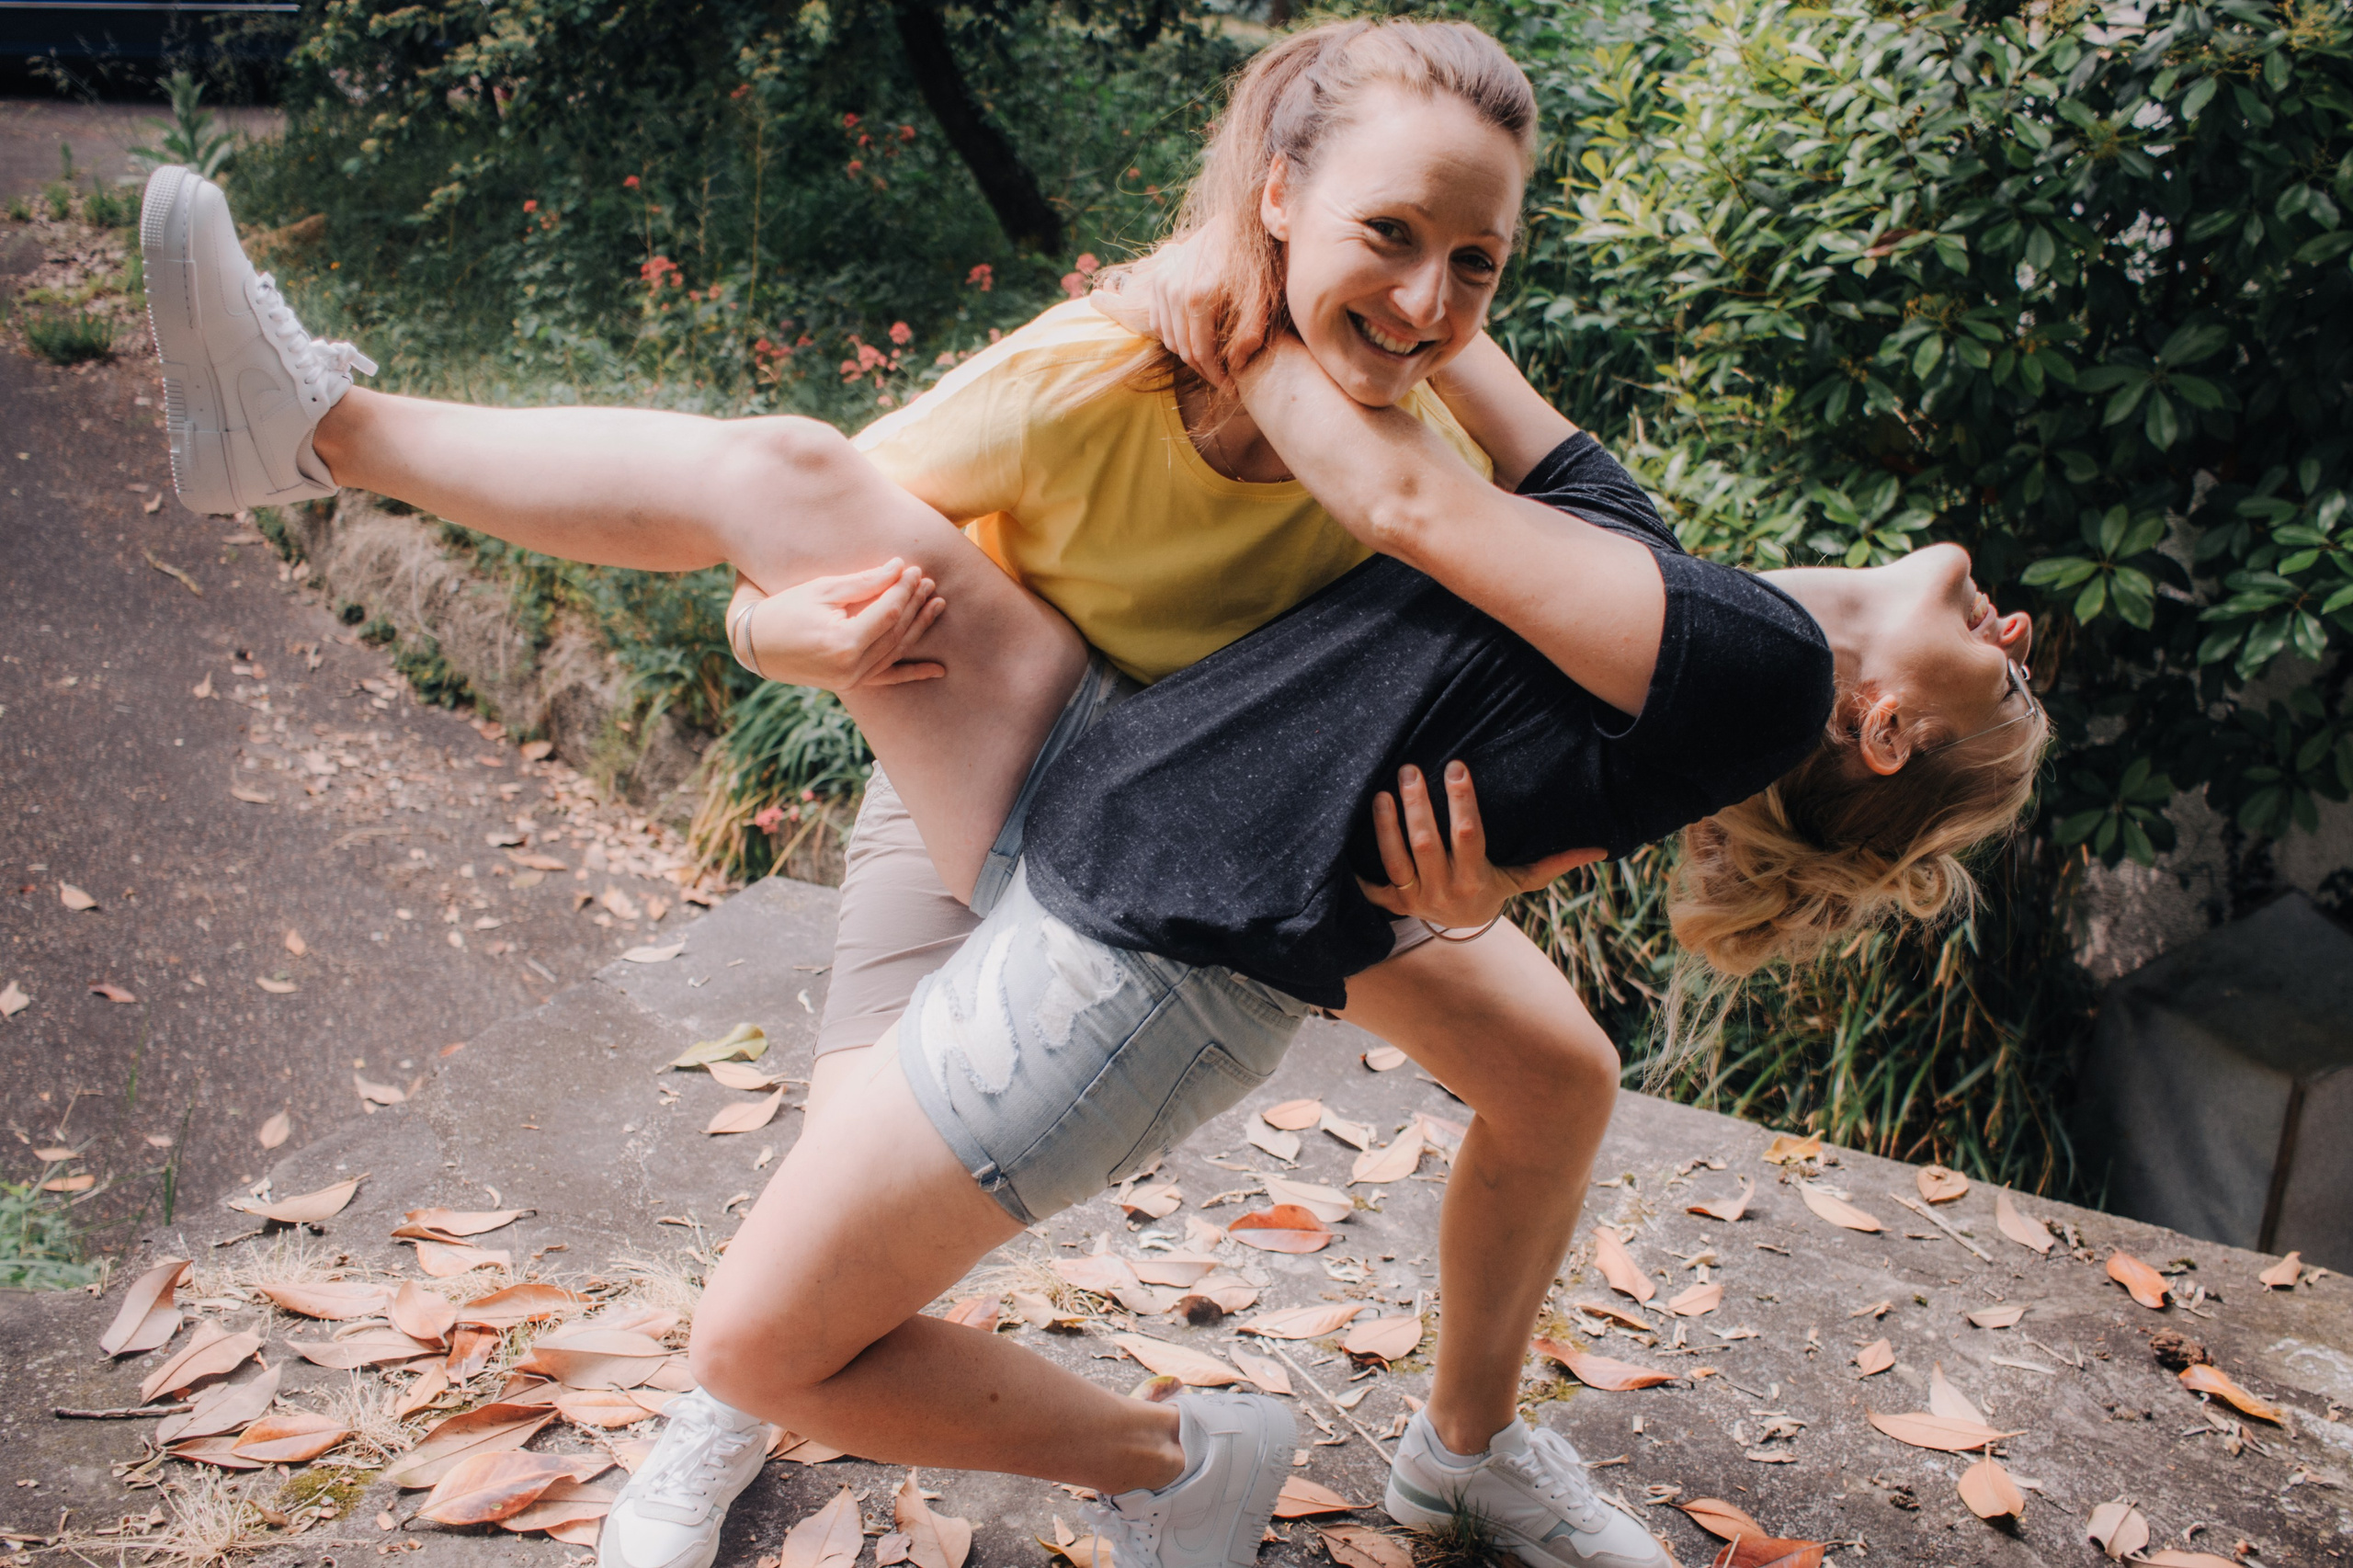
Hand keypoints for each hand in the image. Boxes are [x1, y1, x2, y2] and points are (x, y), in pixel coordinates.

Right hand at [727, 559, 945, 691]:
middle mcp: (851, 667)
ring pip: (895, 651)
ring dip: (919, 628)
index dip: (903, 589)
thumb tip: (898, 567)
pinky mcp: (851, 684)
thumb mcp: (822, 590)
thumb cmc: (784, 609)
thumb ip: (864, 582)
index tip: (913, 569)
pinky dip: (913, 673)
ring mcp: (852, 679)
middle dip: (914, 604)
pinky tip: (938, 670)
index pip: (887, 612)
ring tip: (937, 604)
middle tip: (929, 582)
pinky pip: (888, 678)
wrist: (754, 644)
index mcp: (843, 643)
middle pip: (895, 632)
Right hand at [1095, 218, 1259, 388]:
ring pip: (1169, 338)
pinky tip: (1195, 341)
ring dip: (1189, 355)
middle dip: (1204, 370)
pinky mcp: (1158, 279)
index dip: (1216, 377)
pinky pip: (1159, 322)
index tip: (1231, 388)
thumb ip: (1251, 335)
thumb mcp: (1262, 298)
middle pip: (1183, 349)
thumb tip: (1234, 366)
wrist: (1236, 223)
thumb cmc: (1254, 260)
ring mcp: (1162, 284)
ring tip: (1212, 362)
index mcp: (1198, 298)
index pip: (1200, 353)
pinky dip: (1175, 336)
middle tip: (1223, 380)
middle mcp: (1173, 291)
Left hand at [1357, 760, 1603, 927]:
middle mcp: (1442, 892)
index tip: (1458, 767)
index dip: (1462, 803)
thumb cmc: (1491, 890)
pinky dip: (1356, 866)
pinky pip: (1368, 886)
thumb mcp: (1522, 879)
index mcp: (1476, 881)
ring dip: (1387, 826)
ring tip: (1383, 792)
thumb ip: (1554, 862)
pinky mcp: (1390, 903)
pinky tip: (1344, 833)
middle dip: (1419, 806)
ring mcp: (1413, 899)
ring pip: (1396, 860)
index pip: (1469, 836)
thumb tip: (1602, 848)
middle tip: (1412, 769)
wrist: (1458, 928)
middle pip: (1427, 845)